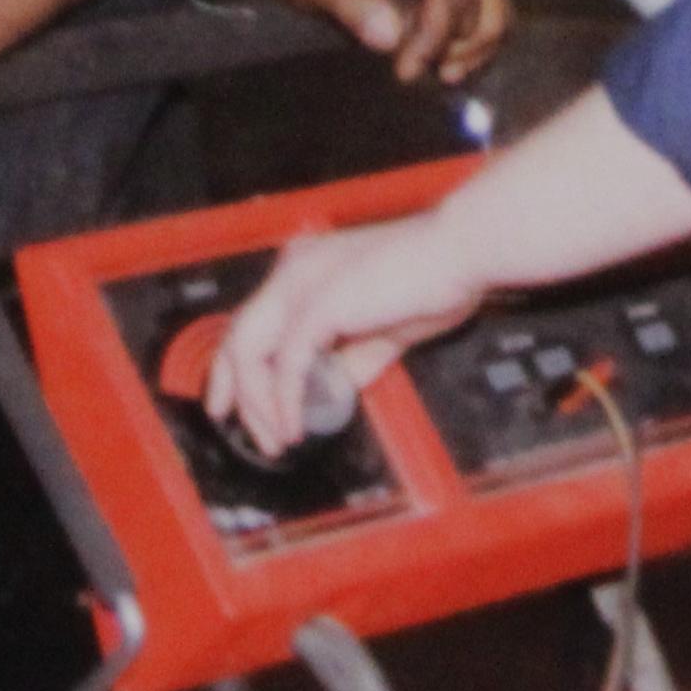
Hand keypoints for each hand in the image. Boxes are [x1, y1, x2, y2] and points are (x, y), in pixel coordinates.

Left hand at [207, 212, 488, 458]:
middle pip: (237, 337)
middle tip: (245, 431)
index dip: (234, 366)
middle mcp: (292, 271)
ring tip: (277, 438)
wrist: (460, 252)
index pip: (252, 320)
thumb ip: (352, 357)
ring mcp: (300, 285)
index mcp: (304, 267)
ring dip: (257, 404)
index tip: (232, 403)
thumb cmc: (435, 279)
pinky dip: (285, 401)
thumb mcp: (383, 328)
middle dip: (230, 390)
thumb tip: (333, 389)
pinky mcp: (318, 305)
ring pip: (249, 352)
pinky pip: (286, 365)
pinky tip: (295, 425)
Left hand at [261, 0, 512, 84]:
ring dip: (470, 50)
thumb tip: (390, 38)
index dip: (431, 43)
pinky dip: (478, 39)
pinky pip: (495, 7)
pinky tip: (448, 60)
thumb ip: (349, 0)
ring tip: (435, 72)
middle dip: (446, 49)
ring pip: (497, 12)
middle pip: (477, 8)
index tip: (402, 73)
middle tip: (406, 70)